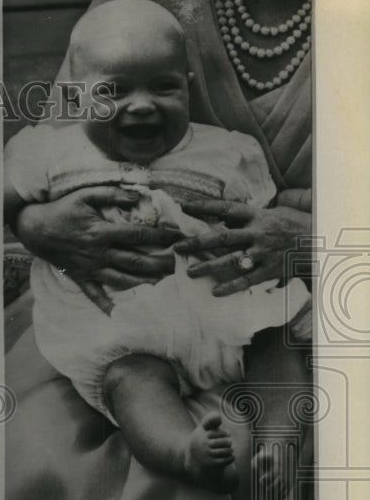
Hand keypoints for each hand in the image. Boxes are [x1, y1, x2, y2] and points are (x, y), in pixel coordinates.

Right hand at [14, 186, 182, 312]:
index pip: (139, 235)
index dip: (161, 235)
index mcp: (102, 232)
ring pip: (121, 279)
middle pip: (136, 261)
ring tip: (162, 283)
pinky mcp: (79, 276)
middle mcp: (98, 253)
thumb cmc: (62, 209)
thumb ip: (113, 194)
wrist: (35, 228)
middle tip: (178, 265)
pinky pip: (92, 293)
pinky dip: (103, 304)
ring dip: (143, 282)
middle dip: (160, 263)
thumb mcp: (86, 194)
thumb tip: (139, 196)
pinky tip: (115, 313)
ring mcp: (89, 267)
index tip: (178, 236)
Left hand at [175, 200, 311, 295]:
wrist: (321, 241)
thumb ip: (249, 214)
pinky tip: (215, 292)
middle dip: (197, 243)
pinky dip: (231, 287)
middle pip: (222, 238)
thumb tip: (224, 210)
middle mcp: (257, 234)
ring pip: (231, 261)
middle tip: (177, 247)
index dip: (205, 206)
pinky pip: (247, 280)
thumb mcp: (273, 212)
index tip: (184, 206)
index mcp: (257, 216)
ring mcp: (262, 253)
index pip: (226, 208)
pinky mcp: (269, 270)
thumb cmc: (294, 224)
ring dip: (209, 267)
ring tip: (190, 272)